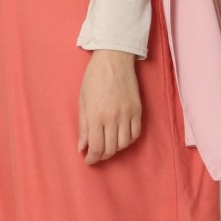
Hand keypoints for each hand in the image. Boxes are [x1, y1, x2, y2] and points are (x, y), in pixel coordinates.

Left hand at [77, 50, 142, 164]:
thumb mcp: (82, 102)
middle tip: (97, 154)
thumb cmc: (94, 78)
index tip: (89, 161)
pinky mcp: (138, 110)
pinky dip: (128, 140)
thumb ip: (83, 126)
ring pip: (124, 144)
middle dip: (102, 156)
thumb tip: (82, 147)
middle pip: (110, 149)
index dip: (92, 159)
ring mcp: (127, 114)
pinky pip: (135, 134)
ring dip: (115, 149)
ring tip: (108, 145)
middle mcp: (113, 118)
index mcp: (96, 116)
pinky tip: (121, 137)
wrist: (114, 59)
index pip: (96, 147)